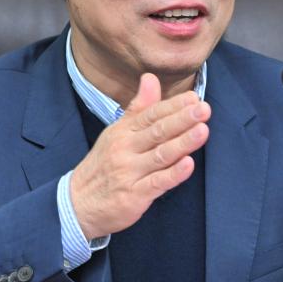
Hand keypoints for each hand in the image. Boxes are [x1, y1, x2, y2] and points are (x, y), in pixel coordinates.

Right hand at [69, 73, 209, 238]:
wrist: (78, 203)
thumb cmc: (104, 166)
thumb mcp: (116, 132)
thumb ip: (138, 108)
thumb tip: (150, 78)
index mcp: (123, 132)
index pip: (151, 115)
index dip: (173, 106)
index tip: (194, 98)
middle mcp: (125, 149)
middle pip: (157, 131)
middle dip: (182, 119)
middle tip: (203, 109)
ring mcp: (129, 172)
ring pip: (161, 155)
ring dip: (183, 143)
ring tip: (202, 131)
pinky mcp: (134, 195)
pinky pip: (157, 183)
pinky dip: (173, 174)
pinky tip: (188, 164)